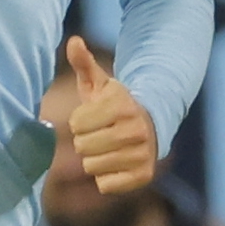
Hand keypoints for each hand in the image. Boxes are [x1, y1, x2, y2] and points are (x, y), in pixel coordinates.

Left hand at [59, 39, 157, 192]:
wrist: (151, 126)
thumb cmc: (114, 105)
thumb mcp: (99, 83)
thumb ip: (84, 63)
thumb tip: (73, 40)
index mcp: (122, 105)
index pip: (76, 124)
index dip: (79, 122)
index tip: (93, 117)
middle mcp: (136, 130)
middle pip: (82, 147)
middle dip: (85, 141)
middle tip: (100, 134)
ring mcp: (142, 155)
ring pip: (92, 166)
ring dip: (95, 159)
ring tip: (109, 147)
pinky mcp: (143, 176)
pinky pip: (105, 185)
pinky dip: (106, 178)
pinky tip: (116, 163)